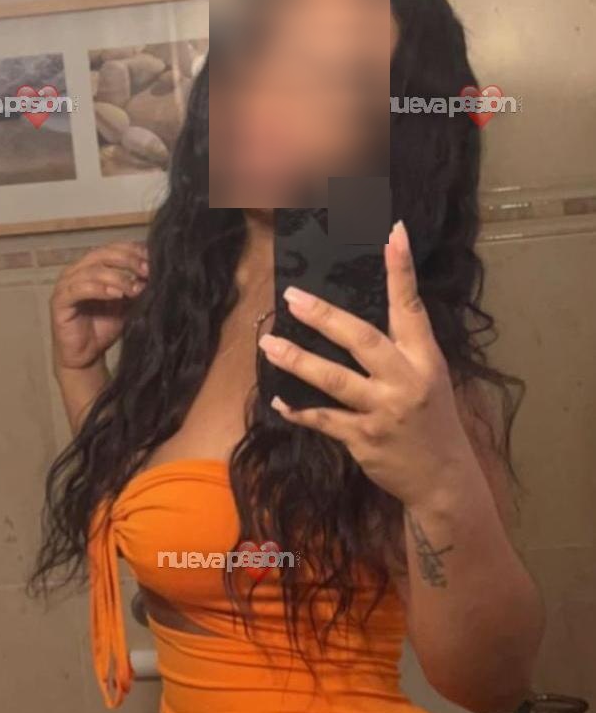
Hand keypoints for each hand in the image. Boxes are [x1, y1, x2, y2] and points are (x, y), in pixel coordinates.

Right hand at [50, 241, 147, 370]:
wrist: (87, 356)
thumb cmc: (103, 328)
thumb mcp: (126, 305)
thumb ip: (135, 288)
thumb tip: (154, 273)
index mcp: (90, 267)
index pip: (111, 249)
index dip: (131, 250)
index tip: (151, 258)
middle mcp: (76, 271)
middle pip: (101, 255)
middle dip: (127, 260)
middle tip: (145, 270)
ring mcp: (65, 285)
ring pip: (91, 271)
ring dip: (116, 277)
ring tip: (134, 288)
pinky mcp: (59, 302)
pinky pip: (79, 289)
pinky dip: (99, 289)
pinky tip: (116, 295)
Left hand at [259, 221, 477, 508]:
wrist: (443, 479)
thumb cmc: (433, 424)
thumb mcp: (431, 380)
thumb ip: (402, 351)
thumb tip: (360, 321)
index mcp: (425, 360)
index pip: (411, 308)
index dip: (401, 271)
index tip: (393, 234)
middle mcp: (404, 381)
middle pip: (361, 339)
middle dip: (324, 316)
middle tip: (292, 297)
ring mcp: (382, 411)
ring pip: (333, 379)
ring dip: (297, 360)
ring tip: (269, 343)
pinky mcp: (362, 439)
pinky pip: (323, 419)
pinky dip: (298, 410)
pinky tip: (278, 399)